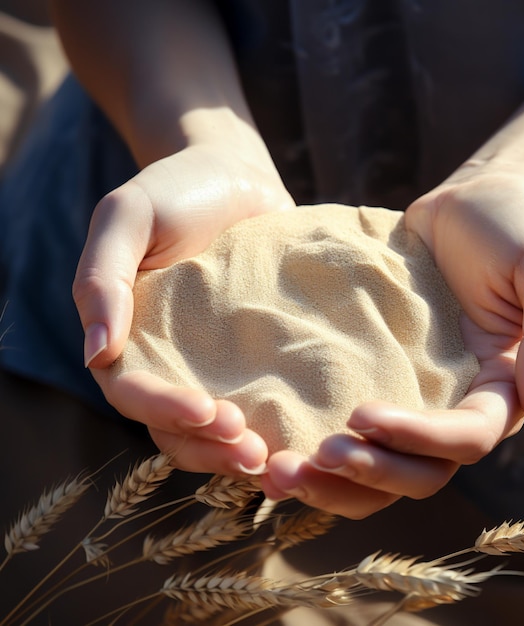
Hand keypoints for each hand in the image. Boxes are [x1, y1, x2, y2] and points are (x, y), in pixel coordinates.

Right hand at [73, 141, 294, 473]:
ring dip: (238, 450)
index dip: (164, 409)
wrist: (237, 176)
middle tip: (253, 452)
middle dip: (209, 447)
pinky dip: (272, 424)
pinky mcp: (254, 355)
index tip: (208, 411)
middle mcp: (169, 359)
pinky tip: (299, 434)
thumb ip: (102, 279)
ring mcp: (214, 361)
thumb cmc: (177, 189)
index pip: (133, 392)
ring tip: (274, 457)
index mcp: (129, 337)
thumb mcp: (127, 216)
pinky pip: (258, 398)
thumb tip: (95, 354)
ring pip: (215, 427)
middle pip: (176, 426)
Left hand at [261, 173, 523, 517]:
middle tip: (311, 459)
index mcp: (498, 391)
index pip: (466, 438)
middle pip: (418, 471)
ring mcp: (413, 396)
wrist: (468, 204)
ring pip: (379, 462)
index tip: (362, 413)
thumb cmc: (514, 228)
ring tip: (278, 470)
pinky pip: (351, 427)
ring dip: (333, 478)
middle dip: (367, 472)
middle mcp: (455, 406)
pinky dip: (317, 445)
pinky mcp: (377, 376)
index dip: (418, 438)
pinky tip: (272, 446)